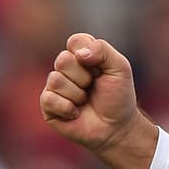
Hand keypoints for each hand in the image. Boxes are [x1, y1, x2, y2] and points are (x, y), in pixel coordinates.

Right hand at [41, 33, 156, 168]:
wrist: (116, 127)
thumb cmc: (119, 97)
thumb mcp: (120, 69)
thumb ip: (103, 51)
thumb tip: (79, 53)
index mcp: (83, 56)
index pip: (75, 41)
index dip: (87, 53)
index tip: (100, 67)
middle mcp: (66, 69)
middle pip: (63, 60)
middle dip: (84, 76)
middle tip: (93, 87)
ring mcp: (55, 86)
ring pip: (56, 79)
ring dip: (77, 94)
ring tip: (86, 100)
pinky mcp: (48, 105)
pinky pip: (49, 98)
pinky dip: (68, 107)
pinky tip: (76, 113)